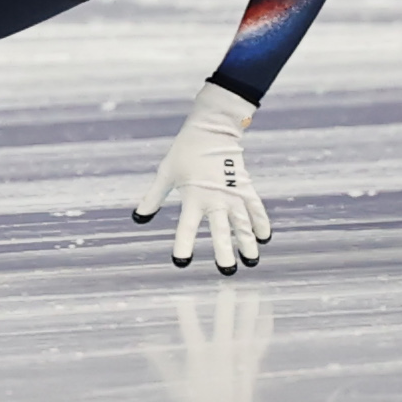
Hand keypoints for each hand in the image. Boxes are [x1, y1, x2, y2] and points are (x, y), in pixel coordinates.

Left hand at [134, 82, 271, 274]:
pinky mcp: (247, 187)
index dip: (183, 245)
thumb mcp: (165, 174)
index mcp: (193, 197)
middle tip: (226, 272)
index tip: (181, 263)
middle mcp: (215, 198)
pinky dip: (261, 223)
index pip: (187, 227)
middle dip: (224, 253)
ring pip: (243, 225)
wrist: (212, 130)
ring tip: (250, 261)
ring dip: (247, 244)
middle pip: (221, 231)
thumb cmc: (185, 152)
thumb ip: (153, 198)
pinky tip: (264, 238)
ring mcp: (234, 194)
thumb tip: (137, 218)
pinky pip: (257, 209)